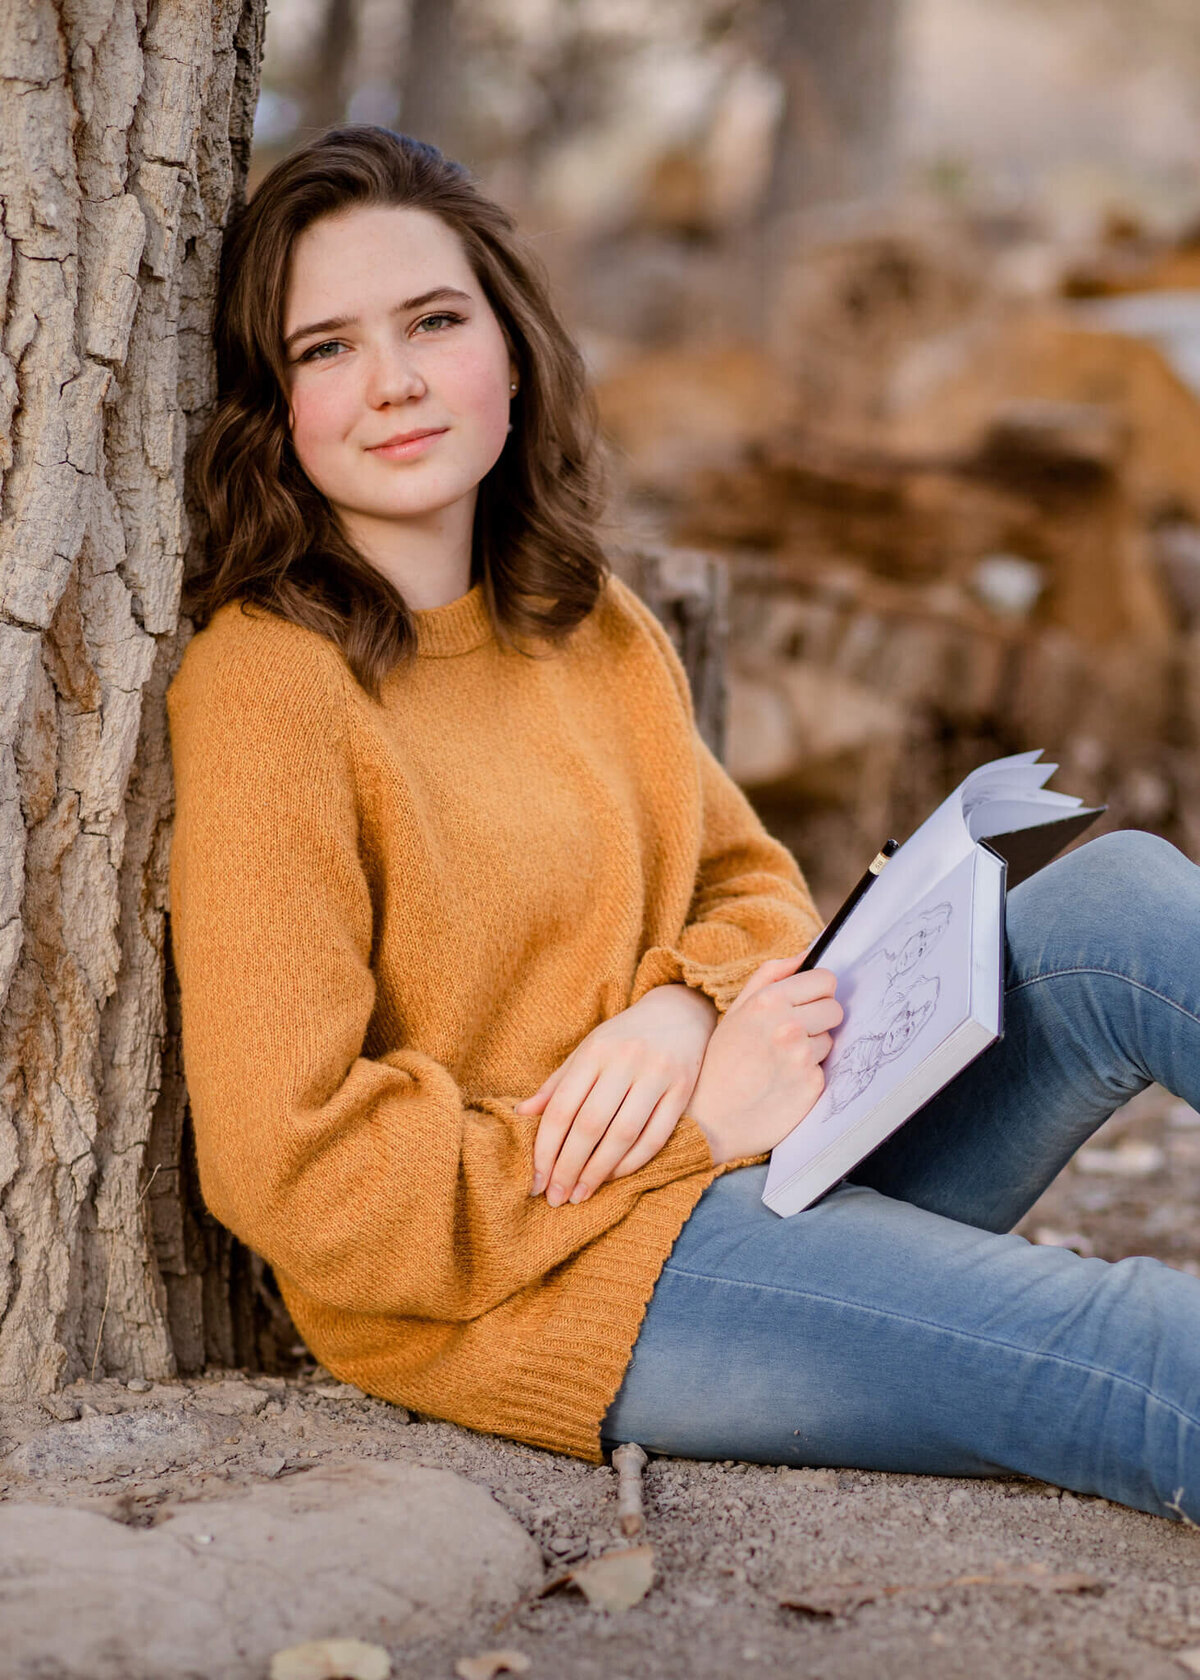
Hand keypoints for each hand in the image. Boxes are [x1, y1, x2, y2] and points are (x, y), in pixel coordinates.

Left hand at [515, 983, 717, 1205]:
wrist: (679, 1013)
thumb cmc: (623, 1038)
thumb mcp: (586, 1051)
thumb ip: (557, 1084)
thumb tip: (520, 1116)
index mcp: (595, 1051)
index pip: (562, 1108)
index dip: (545, 1148)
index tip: (536, 1180)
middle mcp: (626, 1061)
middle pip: (590, 1125)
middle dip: (569, 1167)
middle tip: (556, 1197)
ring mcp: (657, 1075)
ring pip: (623, 1134)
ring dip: (598, 1171)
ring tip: (581, 1193)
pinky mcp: (683, 1090)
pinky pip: (655, 1136)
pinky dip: (632, 1162)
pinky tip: (614, 1177)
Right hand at [687, 955, 842, 1165]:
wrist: (710, 1120)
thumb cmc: (720, 1063)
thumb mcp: (734, 1012)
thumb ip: (769, 977)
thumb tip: (804, 955)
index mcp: (768, 1001)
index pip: (826, 979)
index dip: (817, 991)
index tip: (806, 1003)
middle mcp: (788, 1026)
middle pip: (835, 1008)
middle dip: (819, 1018)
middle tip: (791, 1035)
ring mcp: (803, 1057)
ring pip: (830, 1039)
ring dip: (812, 1048)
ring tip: (780, 1061)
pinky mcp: (812, 1085)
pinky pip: (824, 1069)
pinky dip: (808, 1074)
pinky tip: (784, 1082)